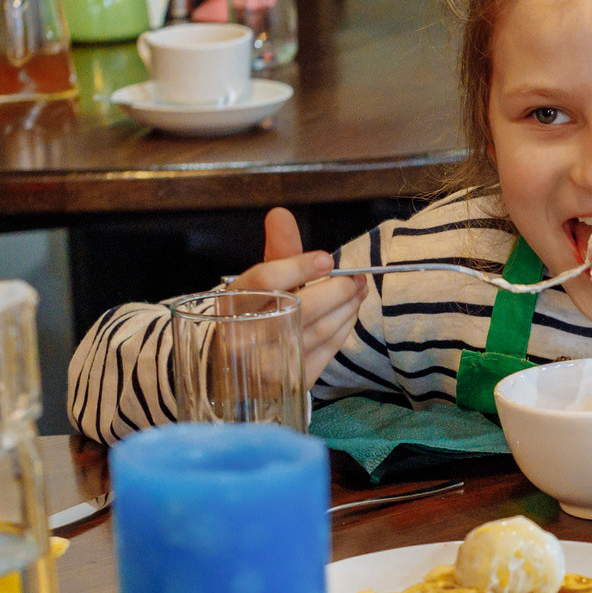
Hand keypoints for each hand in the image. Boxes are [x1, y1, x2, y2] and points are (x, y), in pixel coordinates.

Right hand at [230, 207, 362, 389]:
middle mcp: (245, 336)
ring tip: (359, 290)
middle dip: (337, 289)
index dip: (298, 266)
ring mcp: (269, 363)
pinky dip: (345, 327)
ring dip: (348, 306)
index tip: (327, 259)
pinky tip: (350, 312)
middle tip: (357, 278)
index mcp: (232, 304)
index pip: (266, 281)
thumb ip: (276, 250)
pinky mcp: (292, 379)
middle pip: (301, 307)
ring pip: (320, 330)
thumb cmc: (252, 314)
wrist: (233, 368)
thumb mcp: (257, 283)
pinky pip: (328, 350)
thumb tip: (280, 213)